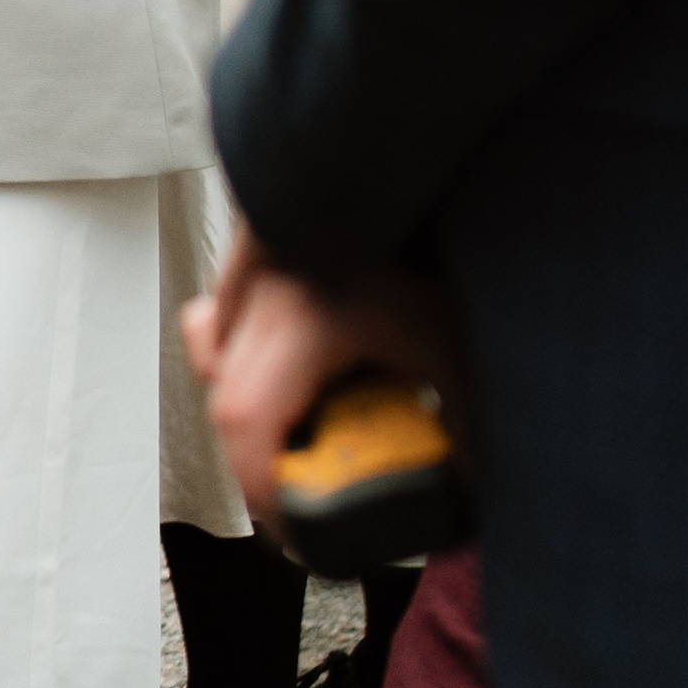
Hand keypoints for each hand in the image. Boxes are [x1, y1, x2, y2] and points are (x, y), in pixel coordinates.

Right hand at [181, 219, 456, 532]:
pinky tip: (287, 362)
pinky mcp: (252, 250)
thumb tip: (474, 495)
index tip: (291, 523)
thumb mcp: (452, 344)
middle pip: (225, 399)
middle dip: (256, 460)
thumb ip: (465, 424)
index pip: (245, 417)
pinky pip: (221, 315)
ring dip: (244, 403)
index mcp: (303, 319)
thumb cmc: (428, 243)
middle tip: (300, 495)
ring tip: (296, 426)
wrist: (396, 163)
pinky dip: (239, 351)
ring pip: (213, 353)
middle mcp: (261, 294)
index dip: (257, 482)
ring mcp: (249, 267)